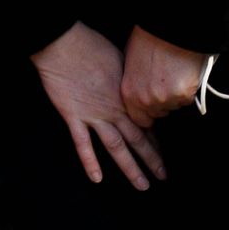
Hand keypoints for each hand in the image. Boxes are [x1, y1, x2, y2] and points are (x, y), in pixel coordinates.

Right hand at [30, 22, 165, 189]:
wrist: (65, 44)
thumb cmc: (92, 46)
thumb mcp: (122, 60)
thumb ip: (129, 80)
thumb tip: (135, 87)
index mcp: (127, 96)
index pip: (146, 123)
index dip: (156, 139)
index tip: (163, 152)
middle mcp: (115, 110)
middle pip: (137, 139)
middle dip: (152, 159)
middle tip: (163, 175)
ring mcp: (94, 115)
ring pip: (116, 147)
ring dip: (130, 167)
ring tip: (142, 185)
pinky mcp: (73, 116)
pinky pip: (82, 144)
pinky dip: (90, 162)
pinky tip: (97, 178)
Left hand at [120, 26, 207, 127]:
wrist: (169, 29)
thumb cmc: (148, 40)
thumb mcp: (130, 62)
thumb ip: (134, 82)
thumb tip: (139, 90)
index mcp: (130, 93)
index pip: (140, 120)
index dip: (147, 113)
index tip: (152, 105)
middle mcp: (147, 101)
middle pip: (159, 113)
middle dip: (162, 103)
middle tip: (164, 83)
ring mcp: (167, 99)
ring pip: (174, 106)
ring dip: (174, 96)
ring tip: (172, 74)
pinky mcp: (185, 95)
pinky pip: (187, 99)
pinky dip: (187, 89)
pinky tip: (182, 72)